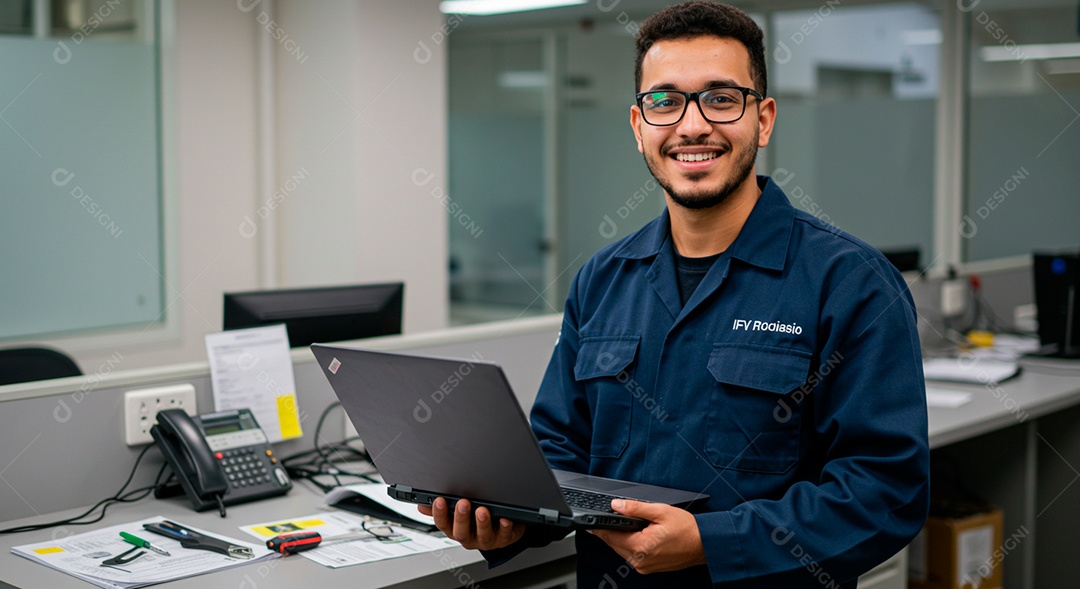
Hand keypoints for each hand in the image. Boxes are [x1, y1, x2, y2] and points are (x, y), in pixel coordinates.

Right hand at [418, 497, 525, 549]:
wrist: (502, 530)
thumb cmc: (476, 520)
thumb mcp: (456, 514)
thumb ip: (442, 509)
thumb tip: (421, 505)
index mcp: (455, 529)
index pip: (443, 524)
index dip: (440, 513)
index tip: (439, 500)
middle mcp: (470, 537)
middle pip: (461, 533)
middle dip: (461, 518)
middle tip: (463, 503)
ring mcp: (487, 540)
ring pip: (483, 535)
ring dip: (482, 523)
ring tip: (482, 510)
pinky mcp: (504, 538)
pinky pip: (505, 534)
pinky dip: (505, 527)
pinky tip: (504, 518)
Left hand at [589, 499, 706, 573]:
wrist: (705, 545)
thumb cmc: (687, 529)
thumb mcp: (660, 511)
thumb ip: (635, 508)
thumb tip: (616, 505)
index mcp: (641, 546)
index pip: (610, 537)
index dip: (598, 528)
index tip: (589, 523)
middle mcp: (640, 561)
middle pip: (614, 545)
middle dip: (609, 532)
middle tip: (607, 519)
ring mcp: (644, 566)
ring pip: (622, 551)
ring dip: (620, 539)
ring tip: (625, 525)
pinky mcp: (649, 568)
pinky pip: (632, 556)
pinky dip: (630, 545)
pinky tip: (635, 536)